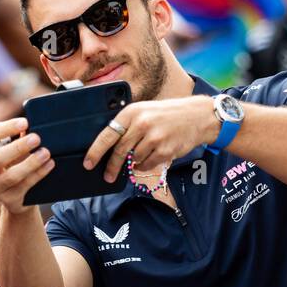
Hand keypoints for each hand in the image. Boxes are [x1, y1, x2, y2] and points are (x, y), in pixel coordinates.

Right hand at [0, 117, 52, 214]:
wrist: (17, 197)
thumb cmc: (15, 166)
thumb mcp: (13, 151)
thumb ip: (18, 137)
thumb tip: (32, 125)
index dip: (8, 128)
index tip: (25, 123)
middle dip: (18, 147)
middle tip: (36, 138)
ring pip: (12, 175)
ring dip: (30, 163)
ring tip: (45, 153)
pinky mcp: (8, 200)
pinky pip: (25, 186)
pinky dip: (38, 174)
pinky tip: (49, 164)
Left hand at [83, 95, 216, 180]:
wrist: (198, 116)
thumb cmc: (167, 114)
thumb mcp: (144, 111)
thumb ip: (127, 125)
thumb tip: (107, 146)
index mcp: (132, 112)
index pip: (107, 135)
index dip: (95, 151)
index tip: (88, 163)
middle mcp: (142, 123)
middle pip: (118, 151)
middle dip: (111, 167)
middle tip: (107, 176)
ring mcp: (154, 137)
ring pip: (133, 160)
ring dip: (133, 162)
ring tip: (144, 152)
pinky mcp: (165, 150)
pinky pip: (147, 165)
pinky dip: (145, 165)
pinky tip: (151, 156)